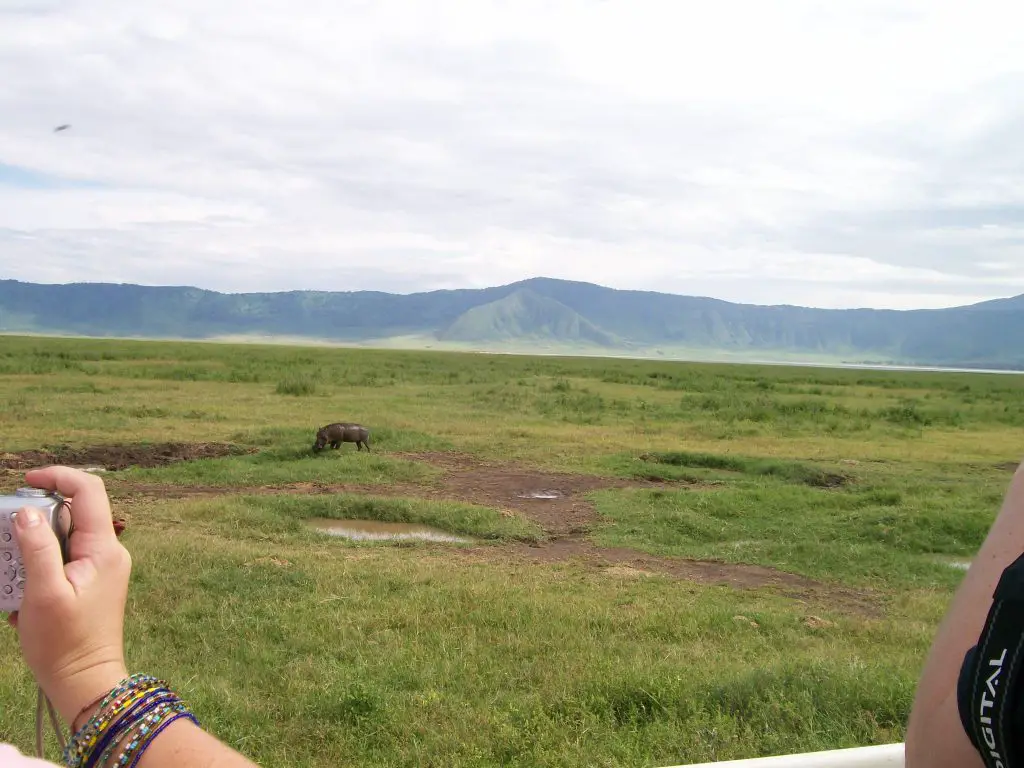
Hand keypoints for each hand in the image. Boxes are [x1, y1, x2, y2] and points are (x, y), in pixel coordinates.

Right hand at [5, 466, 131, 726]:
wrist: (85, 681)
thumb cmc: (65, 643)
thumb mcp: (43, 593)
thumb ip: (37, 548)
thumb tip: (27, 511)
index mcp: (105, 548)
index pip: (88, 491)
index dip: (58, 476)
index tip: (25, 480)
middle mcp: (109, 551)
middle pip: (73, 512)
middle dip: (36, 517)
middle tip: (7, 537)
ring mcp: (101, 566)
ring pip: (63, 535)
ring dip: (34, 544)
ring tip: (14, 575)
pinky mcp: (89, 581)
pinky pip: (62, 557)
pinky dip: (38, 564)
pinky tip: (22, 593)